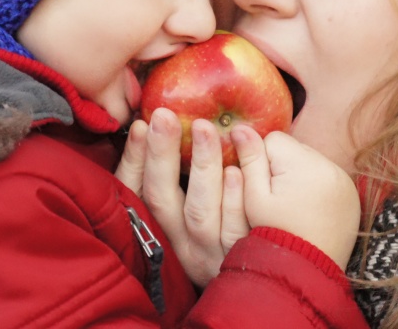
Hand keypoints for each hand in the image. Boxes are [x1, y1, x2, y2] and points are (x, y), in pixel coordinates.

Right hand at [115, 108, 248, 286]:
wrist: (263, 282)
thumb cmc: (217, 228)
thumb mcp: (183, 209)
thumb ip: (167, 173)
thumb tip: (150, 125)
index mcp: (158, 231)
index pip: (135, 193)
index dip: (135, 159)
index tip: (143, 124)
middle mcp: (180, 246)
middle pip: (162, 199)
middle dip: (162, 154)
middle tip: (165, 115)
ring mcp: (213, 254)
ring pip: (201, 213)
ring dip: (203, 167)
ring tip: (204, 129)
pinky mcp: (245, 256)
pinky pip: (237, 227)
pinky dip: (234, 197)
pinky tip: (239, 169)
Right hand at [232, 125, 360, 269]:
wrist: (308, 272)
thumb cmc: (274, 235)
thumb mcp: (254, 198)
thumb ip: (249, 160)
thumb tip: (239, 127)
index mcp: (303, 164)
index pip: (273, 140)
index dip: (259, 161)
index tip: (260, 188)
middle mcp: (329, 166)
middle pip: (293, 149)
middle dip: (280, 167)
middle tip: (276, 199)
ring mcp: (344, 180)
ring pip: (309, 162)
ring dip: (298, 175)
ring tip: (291, 206)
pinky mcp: (352, 193)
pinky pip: (326, 177)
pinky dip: (316, 187)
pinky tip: (308, 209)